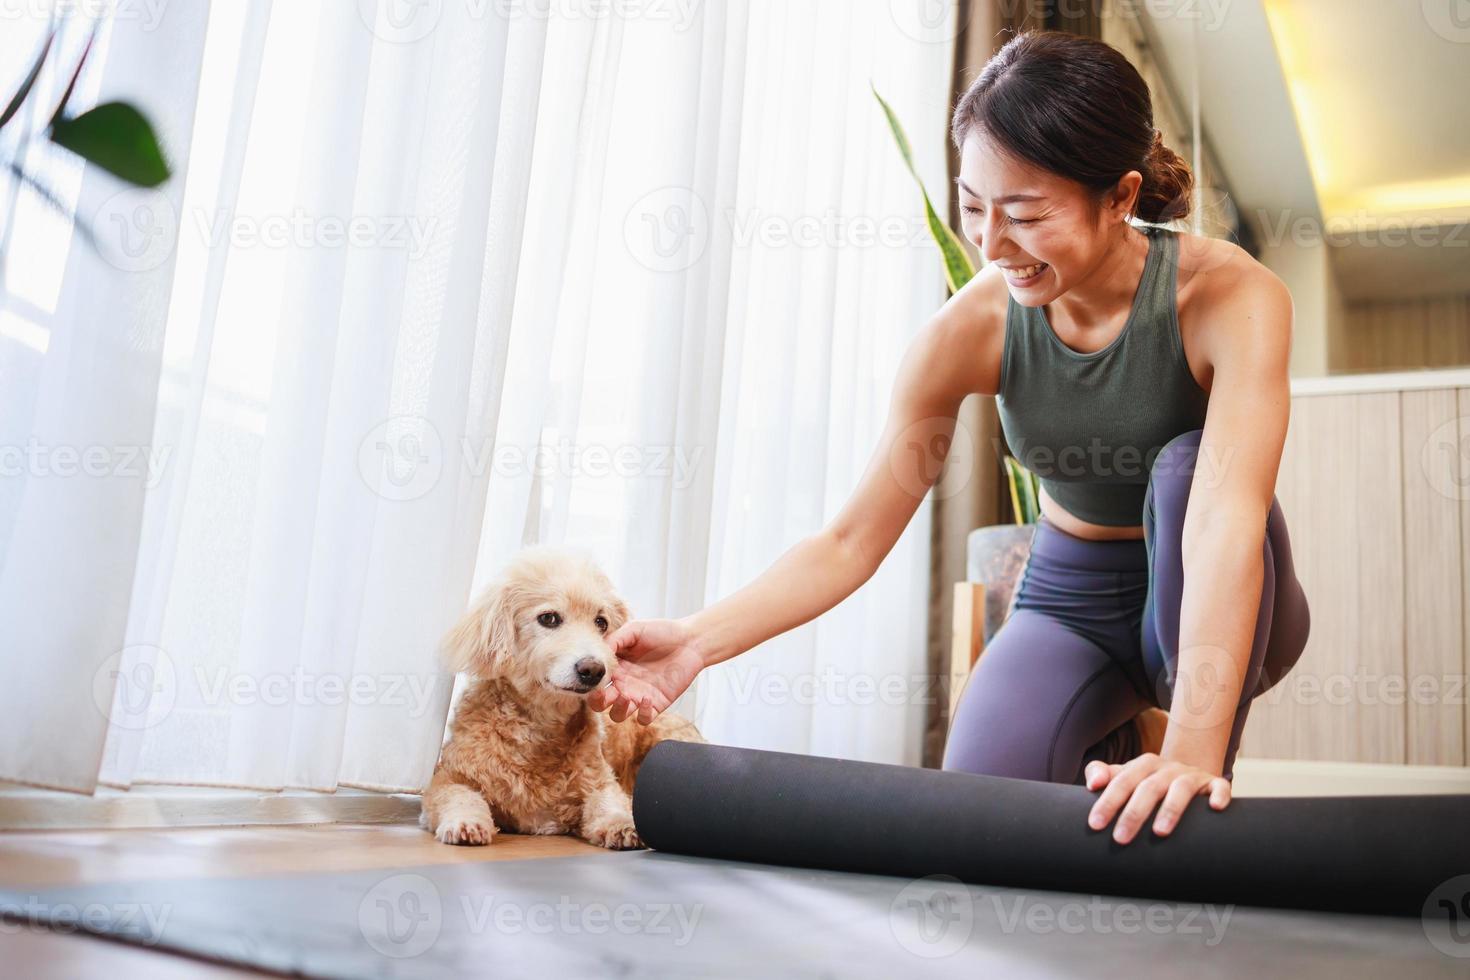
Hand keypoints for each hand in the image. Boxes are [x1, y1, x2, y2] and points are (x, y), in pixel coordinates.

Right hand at [587, 617, 705, 725]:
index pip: (594, 680)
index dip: (591, 681)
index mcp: (615, 667)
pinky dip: (642, 714)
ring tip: (627, 697)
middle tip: (605, 693)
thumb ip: (615, 639)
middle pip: (600, 703)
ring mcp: (639, 695)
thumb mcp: (635, 629)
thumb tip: (596, 653)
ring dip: (618, 710)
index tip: (596, 675)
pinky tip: (647, 698)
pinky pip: (643, 718)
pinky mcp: (656, 704)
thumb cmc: (662, 632)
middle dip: (598, 701)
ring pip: (618, 715)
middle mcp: (624, 683)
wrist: (691, 640)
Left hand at [1083, 753, 1230, 844]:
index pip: (1122, 781)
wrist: (1189, 774)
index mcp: (1143, 765)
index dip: (1108, 801)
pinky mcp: (1215, 784)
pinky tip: (1214, 808)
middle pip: (1148, 787)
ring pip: (1181, 788)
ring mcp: (1192, 775)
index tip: (1095, 824)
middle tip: (1120, 839)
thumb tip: (1092, 783)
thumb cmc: (1150, 783)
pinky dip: (1218, 795)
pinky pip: (1220, 786)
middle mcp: (1168, 768)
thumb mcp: (1126, 776)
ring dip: (1170, 809)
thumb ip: (1102, 774)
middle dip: (1133, 813)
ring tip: (1160, 832)